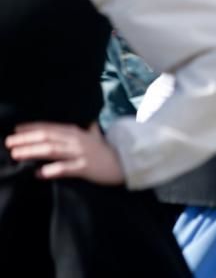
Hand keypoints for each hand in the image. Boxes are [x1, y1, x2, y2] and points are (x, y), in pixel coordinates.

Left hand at [5, 123, 124, 184]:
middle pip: (47, 137)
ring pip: (52, 150)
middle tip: (8, 142)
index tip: (16, 129)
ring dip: (33, 151)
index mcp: (77, 132)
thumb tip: (88, 121)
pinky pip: (66, 168)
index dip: (32, 127)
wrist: (125, 165)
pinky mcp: (85, 167)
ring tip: (16, 154)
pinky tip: (39, 174)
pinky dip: (52, 170)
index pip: (50, 127)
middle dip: (26, 139)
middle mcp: (77, 140)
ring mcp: (81, 153)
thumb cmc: (107, 152)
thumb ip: (90, 128)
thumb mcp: (97, 136)